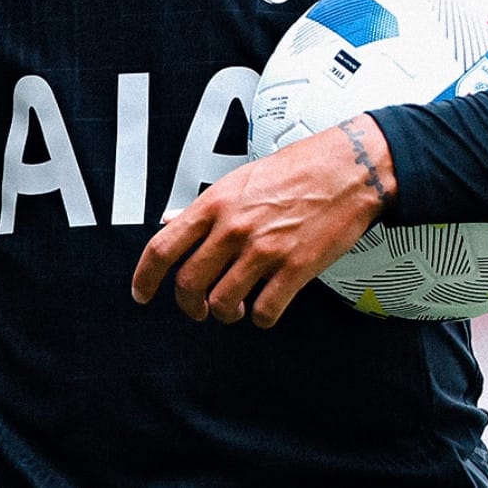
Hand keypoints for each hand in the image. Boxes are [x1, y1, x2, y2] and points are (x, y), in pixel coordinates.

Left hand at [131, 114, 394, 328]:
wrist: (346, 169)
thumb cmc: (295, 170)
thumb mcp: (238, 179)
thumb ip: (202, 206)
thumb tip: (169, 220)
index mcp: (214, 203)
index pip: (162, 247)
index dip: (144, 278)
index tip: (141, 293)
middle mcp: (232, 227)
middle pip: (188, 284)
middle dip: (188, 306)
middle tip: (197, 309)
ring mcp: (263, 250)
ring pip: (222, 303)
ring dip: (224, 314)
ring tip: (234, 308)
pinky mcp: (294, 269)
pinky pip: (264, 312)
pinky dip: (260, 318)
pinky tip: (265, 307)